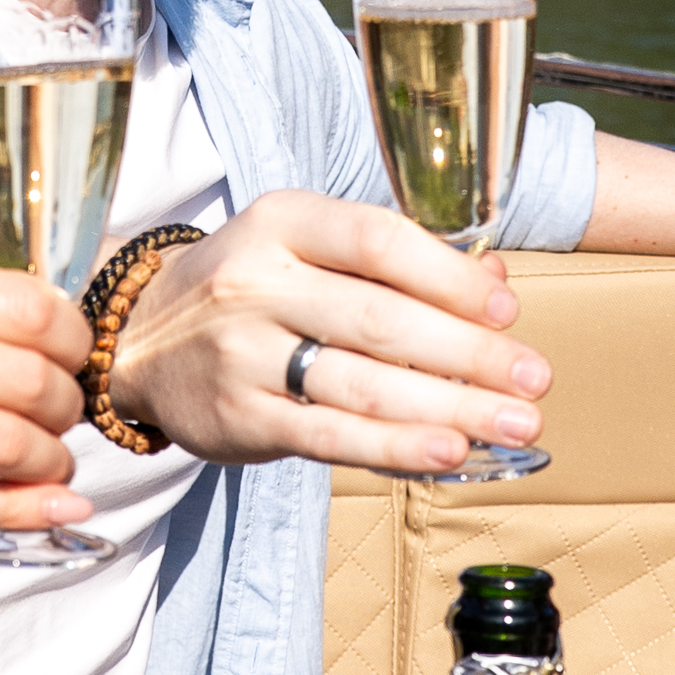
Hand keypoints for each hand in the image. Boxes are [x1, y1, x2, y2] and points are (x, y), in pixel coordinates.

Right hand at [0, 253, 87, 573]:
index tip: (72, 357)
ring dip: (49, 460)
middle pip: (29, 374)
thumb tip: (41, 331)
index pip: (24, 301)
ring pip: (9, 443)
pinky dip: (26, 509)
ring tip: (45, 463)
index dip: (71, 335)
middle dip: (67, 404)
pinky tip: (52, 506)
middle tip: (62, 418)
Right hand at [109, 191, 551, 474]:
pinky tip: (448, 453)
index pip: (376, 240)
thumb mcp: (307, 247)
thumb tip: (495, 282)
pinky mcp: (239, 416)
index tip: (507, 309)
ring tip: (511, 425)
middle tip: (533, 381)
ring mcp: (243, 353)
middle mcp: (257, 282)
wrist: (142, 340)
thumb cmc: (252, 289)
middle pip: (379, 319)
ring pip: (362, 384)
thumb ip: (394, 262)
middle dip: (469, 354)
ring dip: (449, 409)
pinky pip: (330, 436)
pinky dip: (395, 447)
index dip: (450, 276)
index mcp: (282, 221)